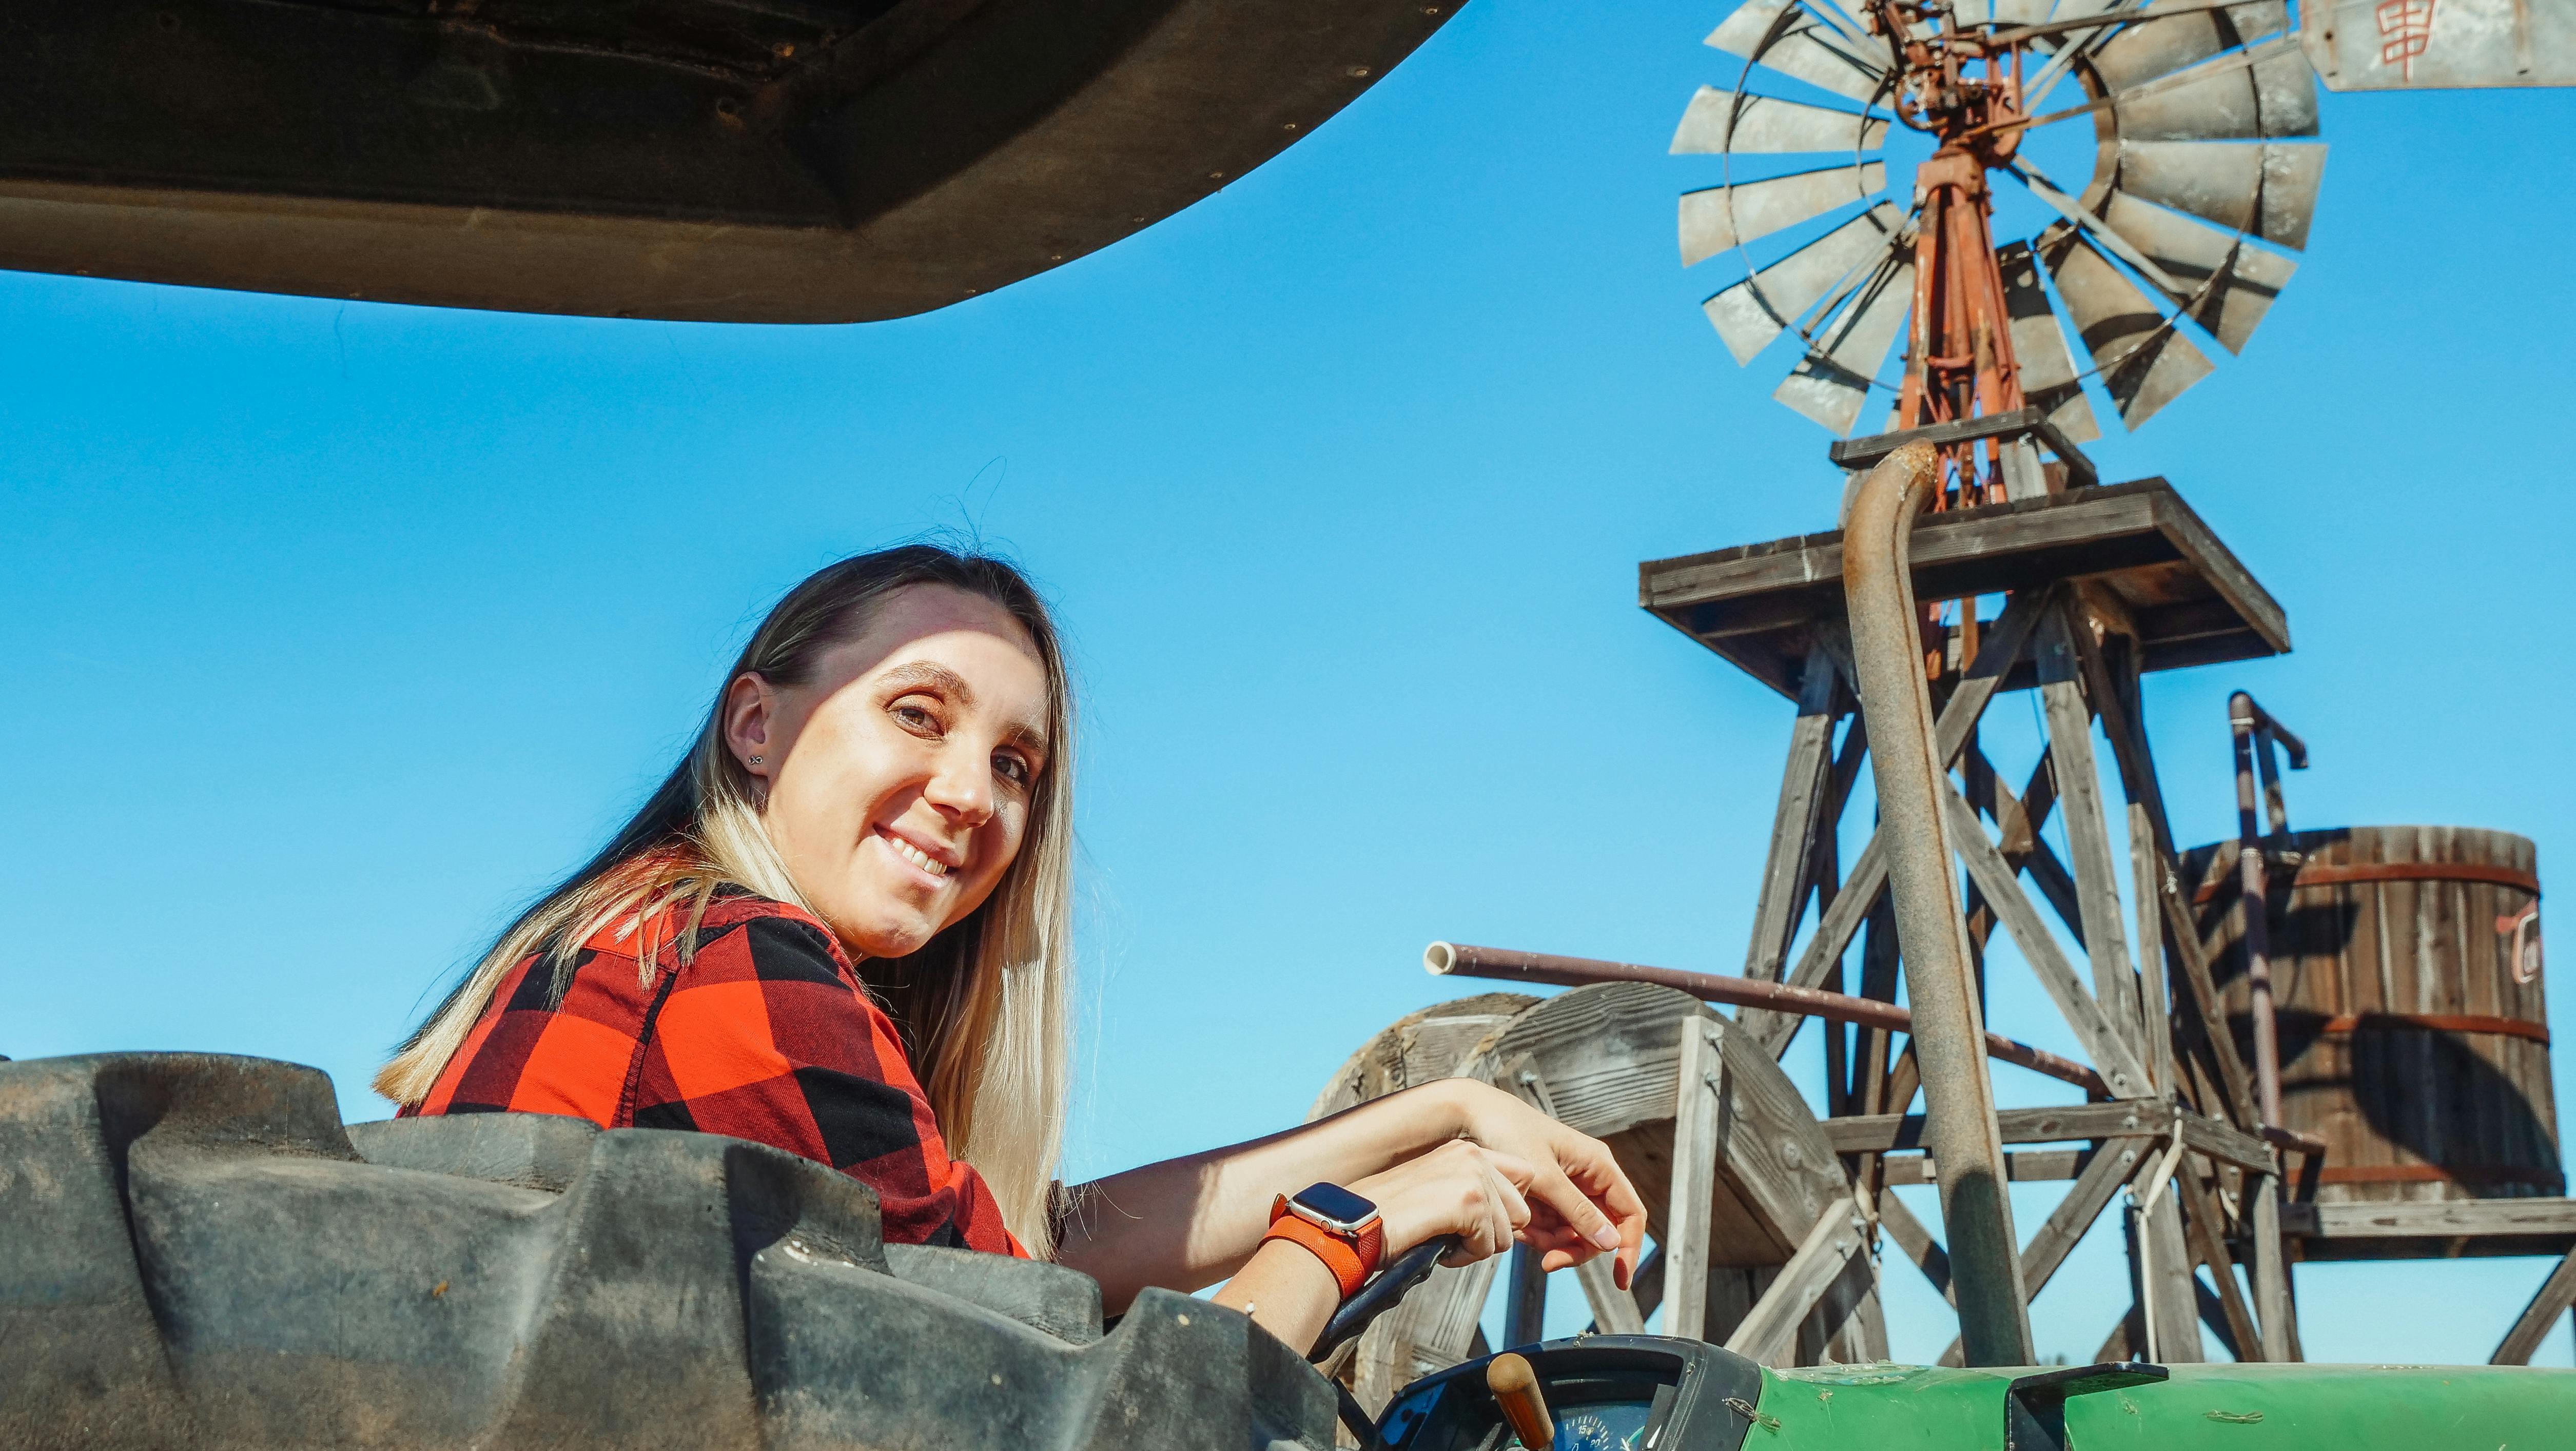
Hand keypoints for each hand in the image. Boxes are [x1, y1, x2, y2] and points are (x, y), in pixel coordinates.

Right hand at [1349, 1138, 1535, 1267]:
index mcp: (1464, 1149)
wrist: (1353, 1225)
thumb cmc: (1389, 1217)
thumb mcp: (1437, 1190)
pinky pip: (1488, 1246)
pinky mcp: (1468, 1201)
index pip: (1524, 1176)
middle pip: (1521, 1210)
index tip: (1478, 1225)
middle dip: (1493, 1233)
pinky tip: (1436, 1248)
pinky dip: (1464, 1258)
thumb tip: (1513, 1217)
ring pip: (1508, 1233)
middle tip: (1455, 1237)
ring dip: (1476, 1248)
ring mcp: (1472, 1175)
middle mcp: (1472, 1154)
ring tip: (1441, 1241)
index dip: (1507, 1211)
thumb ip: (1472, 1191)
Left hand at [1433, 1080, 1647, 1287]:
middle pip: (1601, 1229)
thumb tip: (1612, 1244)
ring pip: (1575, 1231)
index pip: (1630, 1214)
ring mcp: (1568, 1186)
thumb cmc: (1511, 1134)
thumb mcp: (1545, 1177)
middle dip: (1577, 1248)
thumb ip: (1578, 1211)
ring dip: (1553, 1242)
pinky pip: (1554, 1225)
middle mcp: (1589, 1176)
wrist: (1473, 1117)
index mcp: (1599, 1166)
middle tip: (1549, 1262)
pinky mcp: (1548, 1194)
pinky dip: (1539, 1233)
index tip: (1620, 1280)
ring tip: (1523, 1234)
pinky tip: (1519, 1229)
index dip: (1629, 1248)